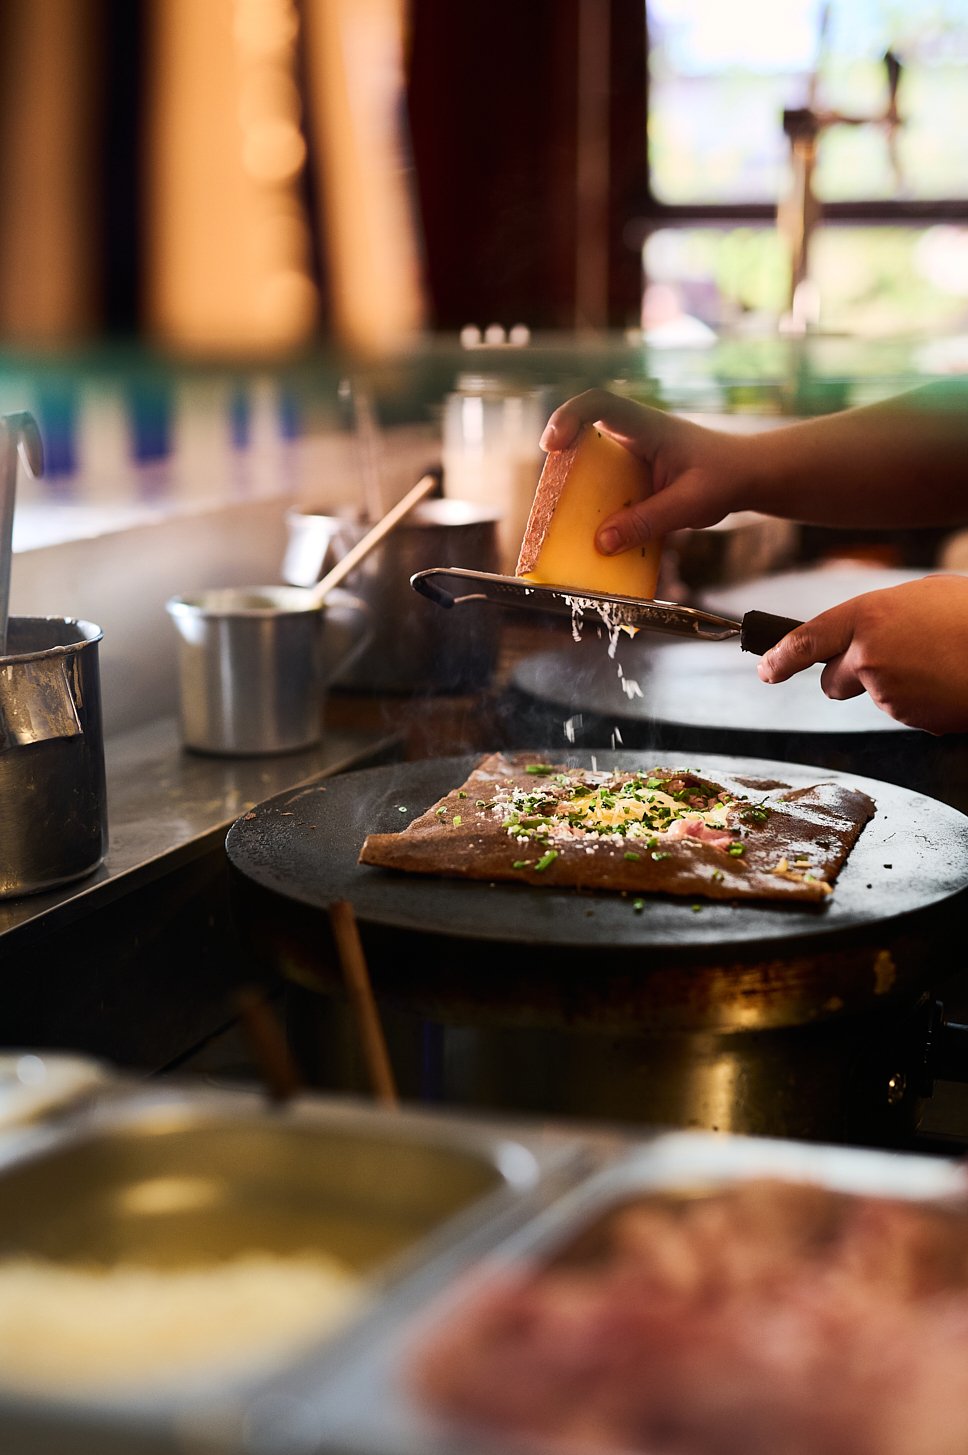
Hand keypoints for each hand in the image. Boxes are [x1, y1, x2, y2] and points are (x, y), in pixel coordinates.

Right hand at [540, 389, 749, 554]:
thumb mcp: (689, 503)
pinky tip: (599, 533)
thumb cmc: (725, 478)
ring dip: (576, 485)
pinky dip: (597, 505)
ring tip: (567, 516)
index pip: (600, 404)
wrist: (747, 476)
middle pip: (585, 431)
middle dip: (562, 455)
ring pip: (592, 461)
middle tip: (550, 487)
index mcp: (647, 427)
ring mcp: (633, 455)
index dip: (569, 417)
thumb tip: (601, 543)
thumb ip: (647, 522)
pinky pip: (606, 485)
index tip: (552, 446)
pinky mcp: (634, 475)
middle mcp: (634, 435)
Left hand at [758, 574, 967, 734]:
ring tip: (937, 662)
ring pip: (873, 696)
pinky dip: (920, 701)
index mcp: (867, 615)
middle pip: (832, 681)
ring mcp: (889, 690)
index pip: (806, 640)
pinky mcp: (912, 718)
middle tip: (891, 661)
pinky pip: (904, 712)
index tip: (766, 670)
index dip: (780, 658)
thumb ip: (879, 616)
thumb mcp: (920, 597)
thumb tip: (859, 633)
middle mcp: (869, 654)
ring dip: (895, 687)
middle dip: (849, 678)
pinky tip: (947, 681)